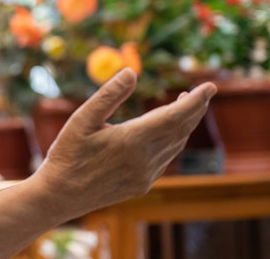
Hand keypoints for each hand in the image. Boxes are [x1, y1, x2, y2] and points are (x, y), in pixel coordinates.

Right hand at [32, 68, 216, 217]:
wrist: (59, 196)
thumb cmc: (67, 154)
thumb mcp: (82, 119)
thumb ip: (109, 95)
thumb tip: (132, 72)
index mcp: (132, 140)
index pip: (175, 116)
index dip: (196, 100)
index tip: (210, 86)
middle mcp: (145, 160)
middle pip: (181, 130)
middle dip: (195, 110)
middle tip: (204, 92)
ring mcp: (145, 175)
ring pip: (175, 145)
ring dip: (184, 125)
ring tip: (184, 106)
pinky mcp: (141, 185)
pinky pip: (165, 159)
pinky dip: (173, 142)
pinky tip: (166, 133)